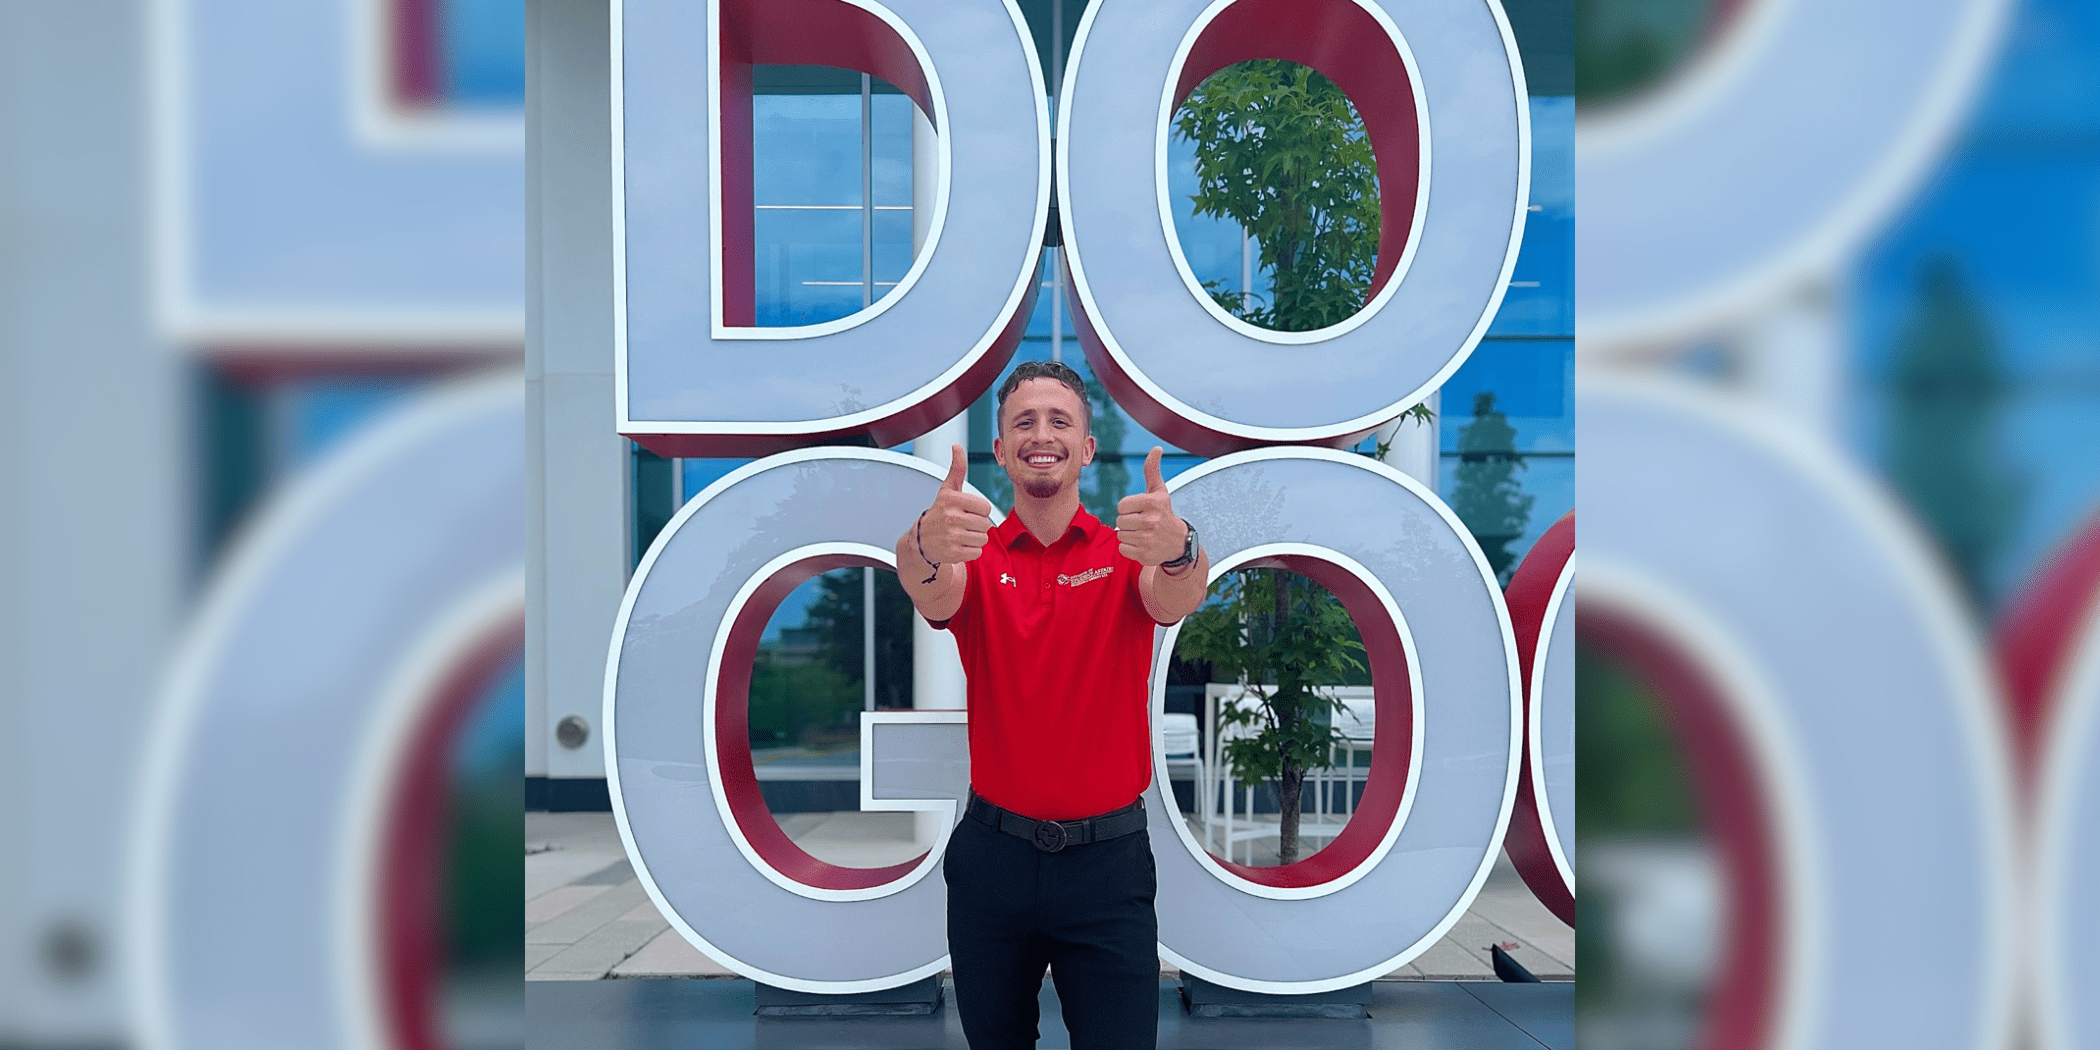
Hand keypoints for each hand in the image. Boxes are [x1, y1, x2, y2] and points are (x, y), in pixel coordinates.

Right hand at [919, 445, 994, 565]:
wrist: (921, 540)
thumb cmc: (940, 512)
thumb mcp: (947, 490)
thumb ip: (957, 469)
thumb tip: (957, 446)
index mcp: (952, 500)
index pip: (986, 507)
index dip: (979, 511)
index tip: (967, 512)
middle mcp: (951, 517)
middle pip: (985, 524)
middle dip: (977, 526)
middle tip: (963, 525)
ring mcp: (951, 536)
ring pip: (983, 539)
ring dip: (975, 539)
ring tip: (961, 535)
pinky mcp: (953, 553)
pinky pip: (977, 552)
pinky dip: (971, 551)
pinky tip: (958, 545)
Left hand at [1115, 447, 1186, 566]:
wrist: (1178, 542)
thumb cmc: (1164, 513)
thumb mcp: (1159, 491)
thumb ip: (1152, 470)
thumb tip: (1156, 449)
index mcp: (1152, 503)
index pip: (1121, 506)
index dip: (1128, 508)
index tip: (1139, 510)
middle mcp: (1151, 521)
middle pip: (1119, 521)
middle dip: (1128, 522)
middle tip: (1141, 523)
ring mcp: (1148, 539)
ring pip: (1120, 535)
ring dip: (1128, 534)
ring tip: (1142, 533)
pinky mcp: (1145, 555)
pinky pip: (1123, 549)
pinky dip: (1129, 548)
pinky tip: (1142, 544)